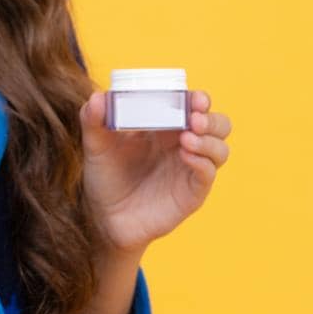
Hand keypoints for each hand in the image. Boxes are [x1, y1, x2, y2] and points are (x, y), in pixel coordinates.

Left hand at [78, 89, 232, 255]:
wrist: (104, 217)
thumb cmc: (105, 176)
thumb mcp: (95, 145)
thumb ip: (93, 120)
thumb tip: (98, 97)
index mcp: (165, 126)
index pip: (193, 106)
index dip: (198, 99)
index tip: (193, 96)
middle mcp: (183, 144)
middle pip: (217, 125)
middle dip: (211, 118)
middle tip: (194, 118)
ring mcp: (190, 169)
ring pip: (220, 149)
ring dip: (209, 140)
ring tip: (187, 138)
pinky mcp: (191, 192)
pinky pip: (207, 174)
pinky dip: (202, 162)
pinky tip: (187, 155)